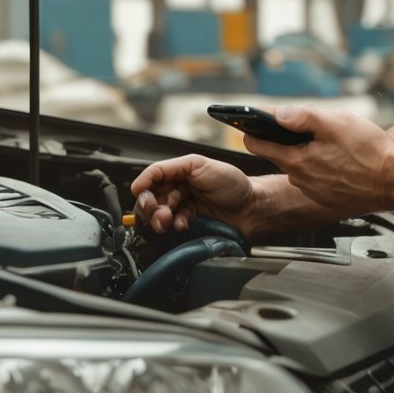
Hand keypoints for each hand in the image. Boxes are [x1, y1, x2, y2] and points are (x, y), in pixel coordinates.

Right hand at [130, 154, 258, 236]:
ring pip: (159, 216)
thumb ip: (171, 167)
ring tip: (169, 220)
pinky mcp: (190, 226)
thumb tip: (145, 177)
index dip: (143, 186)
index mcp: (180, 173)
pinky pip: (173, 228)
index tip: (140, 193)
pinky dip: (176, 227)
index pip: (151, 179)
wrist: (253, 208)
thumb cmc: (234, 184)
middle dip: (151, 206)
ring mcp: (184, 209)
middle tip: (159, 211)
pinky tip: (185, 225)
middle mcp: (180, 191)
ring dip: (161, 218)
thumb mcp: (200, 164)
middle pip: (151, 199)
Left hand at [245, 105, 393, 213]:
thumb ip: (302, 116)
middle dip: (283, 138)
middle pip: (278, 153)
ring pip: (299, 166)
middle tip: (299, 126)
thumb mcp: (334, 122)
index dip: (249, 128)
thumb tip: (276, 113)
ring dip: (306, 153)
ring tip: (329, 143)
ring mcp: (313, 191)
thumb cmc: (368, 151)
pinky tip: (339, 160)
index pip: (256, 144)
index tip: (244, 119)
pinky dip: (320, 168)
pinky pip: (315, 179)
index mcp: (295, 160)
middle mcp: (299, 179)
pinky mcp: (328, 199)